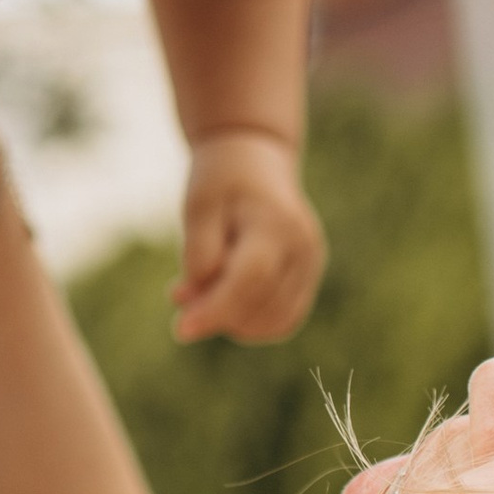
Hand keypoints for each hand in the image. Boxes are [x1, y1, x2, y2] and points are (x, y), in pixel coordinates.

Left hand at [171, 132, 324, 345]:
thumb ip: (198, 256)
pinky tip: (227, 302)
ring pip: (276, 322)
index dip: (216, 309)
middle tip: (181, 294)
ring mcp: (313, 264)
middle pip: (263, 307)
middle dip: (218, 315)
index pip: (251, 279)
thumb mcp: (198, 208)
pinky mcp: (310, 277)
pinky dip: (253, 324)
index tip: (181, 331)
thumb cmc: (221, 183)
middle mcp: (304, 247)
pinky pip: (284, 321)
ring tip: (205, 290)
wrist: (255, 162)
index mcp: (276, 223)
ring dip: (235, 323)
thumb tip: (195, 308)